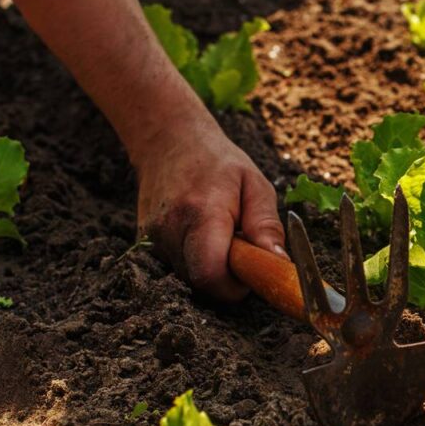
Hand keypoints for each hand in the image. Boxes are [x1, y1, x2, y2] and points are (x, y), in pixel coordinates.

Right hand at [133, 117, 285, 301]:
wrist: (169, 141)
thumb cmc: (219, 162)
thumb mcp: (256, 186)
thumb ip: (267, 226)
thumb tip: (279, 264)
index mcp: (201, 213)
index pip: (212, 274)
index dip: (236, 285)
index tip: (252, 272)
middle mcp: (170, 229)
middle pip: (202, 283)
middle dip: (228, 278)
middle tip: (241, 250)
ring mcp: (152, 238)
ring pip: (190, 279)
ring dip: (212, 268)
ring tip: (221, 237)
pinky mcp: (145, 243)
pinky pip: (178, 268)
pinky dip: (196, 261)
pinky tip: (202, 237)